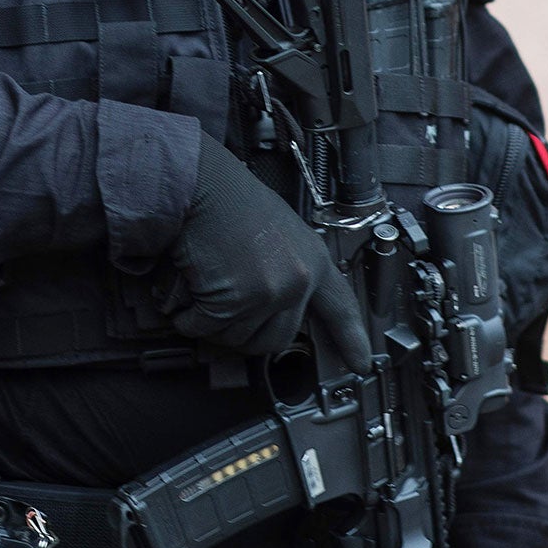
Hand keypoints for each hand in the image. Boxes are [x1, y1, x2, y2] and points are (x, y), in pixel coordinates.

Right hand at [159, 134, 368, 364]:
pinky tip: (187, 299)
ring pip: (238, 337)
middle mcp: (297, 281)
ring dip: (214, 324)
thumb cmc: (230, 197)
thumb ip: (285, 266)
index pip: (340, 308)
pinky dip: (190, 319)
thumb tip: (271, 302)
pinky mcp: (234, 301)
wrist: (203, 184)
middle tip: (225, 312)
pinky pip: (206, 328)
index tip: (360, 363)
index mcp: (313, 260)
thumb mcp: (278, 228)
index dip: (351, 339)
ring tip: (204, 293)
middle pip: (277, 339)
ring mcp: (267, 294)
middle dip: (246, 332)